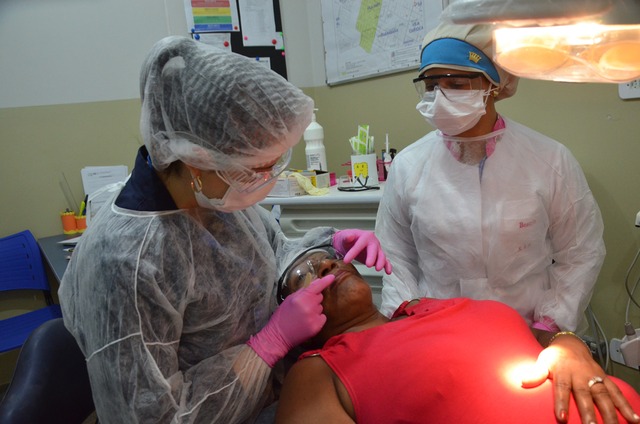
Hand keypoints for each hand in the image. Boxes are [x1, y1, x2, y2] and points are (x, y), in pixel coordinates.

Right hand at [247, 274, 334, 366]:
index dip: (325, 281)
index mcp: (300, 298)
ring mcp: (314, 317)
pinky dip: (318, 318)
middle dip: (314, 299)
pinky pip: (323, 317)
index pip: (316, 287)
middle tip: (303, 306)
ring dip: (315, 309)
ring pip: (321, 307)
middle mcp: (308, 307)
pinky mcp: (317, 327)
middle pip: (320, 297)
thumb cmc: (281, 316)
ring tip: (303, 316)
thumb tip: (315, 282)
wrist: (278, 337)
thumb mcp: (289, 300)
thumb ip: (302, 291)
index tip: (332, 276)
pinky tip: (308, 322)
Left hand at [333, 229, 391, 273]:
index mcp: (365, 236)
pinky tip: (388, 272)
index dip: (352, 253)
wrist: (350, 243)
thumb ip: (346, 237)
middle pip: (374, 249)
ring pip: (381, 255)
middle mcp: (373, 242)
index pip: (359, 245)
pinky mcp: (378, 257)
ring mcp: (377, 250)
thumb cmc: (347, 239)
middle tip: (368, 265)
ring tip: (377, 269)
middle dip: (372, 257)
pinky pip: (385, 261)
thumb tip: (350, 236)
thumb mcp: (344, 237)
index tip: (346, 261)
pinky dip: (387, 266)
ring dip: (381, 262)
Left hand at [521, 333, 639, 422]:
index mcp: (564, 371)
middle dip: (589, 412)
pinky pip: (617, 393)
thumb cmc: (554, 358)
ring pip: (604, 396)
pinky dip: (625, 406)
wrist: (570, 344)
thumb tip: (522, 381)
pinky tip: (633, 419)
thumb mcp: (542, 361)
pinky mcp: (605, 379)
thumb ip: (535, 373)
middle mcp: (581, 375)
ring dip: (610, 413)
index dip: (561, 402)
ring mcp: (595, 377)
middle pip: (585, 395)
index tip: (562, 417)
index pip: (562, 388)